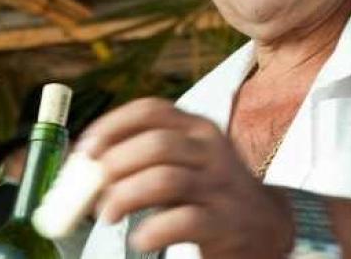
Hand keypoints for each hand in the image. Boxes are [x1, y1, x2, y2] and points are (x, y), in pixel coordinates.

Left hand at [74, 97, 294, 258]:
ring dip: (125, 197)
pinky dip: (152, 231)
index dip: (112, 126)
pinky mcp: (225, 223)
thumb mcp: (187, 162)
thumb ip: (146, 159)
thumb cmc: (210, 192)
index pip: (151, 110)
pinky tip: (140, 239)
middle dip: (114, 166)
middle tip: (93, 191)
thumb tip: (86, 169)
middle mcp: (212, 150)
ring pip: (165, 180)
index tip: (85, 150)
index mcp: (198, 128)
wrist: (266, 226)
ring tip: (109, 215)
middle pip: (155, 144)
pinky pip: (183, 222)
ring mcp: (221, 186)